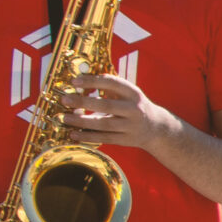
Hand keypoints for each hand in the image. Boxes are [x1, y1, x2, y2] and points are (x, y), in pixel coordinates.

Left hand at [60, 71, 179, 150]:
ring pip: (103, 124)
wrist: (156, 128)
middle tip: (65, 100)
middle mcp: (134, 109)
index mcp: (133, 93)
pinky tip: (74, 134)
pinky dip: (87, 136)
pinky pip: (104, 138)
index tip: (75, 81)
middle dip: (83, 102)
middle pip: (106, 105)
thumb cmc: (135, 106)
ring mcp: (131, 126)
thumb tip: (80, 83)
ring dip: (81, 121)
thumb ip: (109, 88)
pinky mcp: (126, 140)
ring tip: (65, 117)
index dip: (93, 81)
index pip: (112, 83)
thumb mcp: (128, 94)